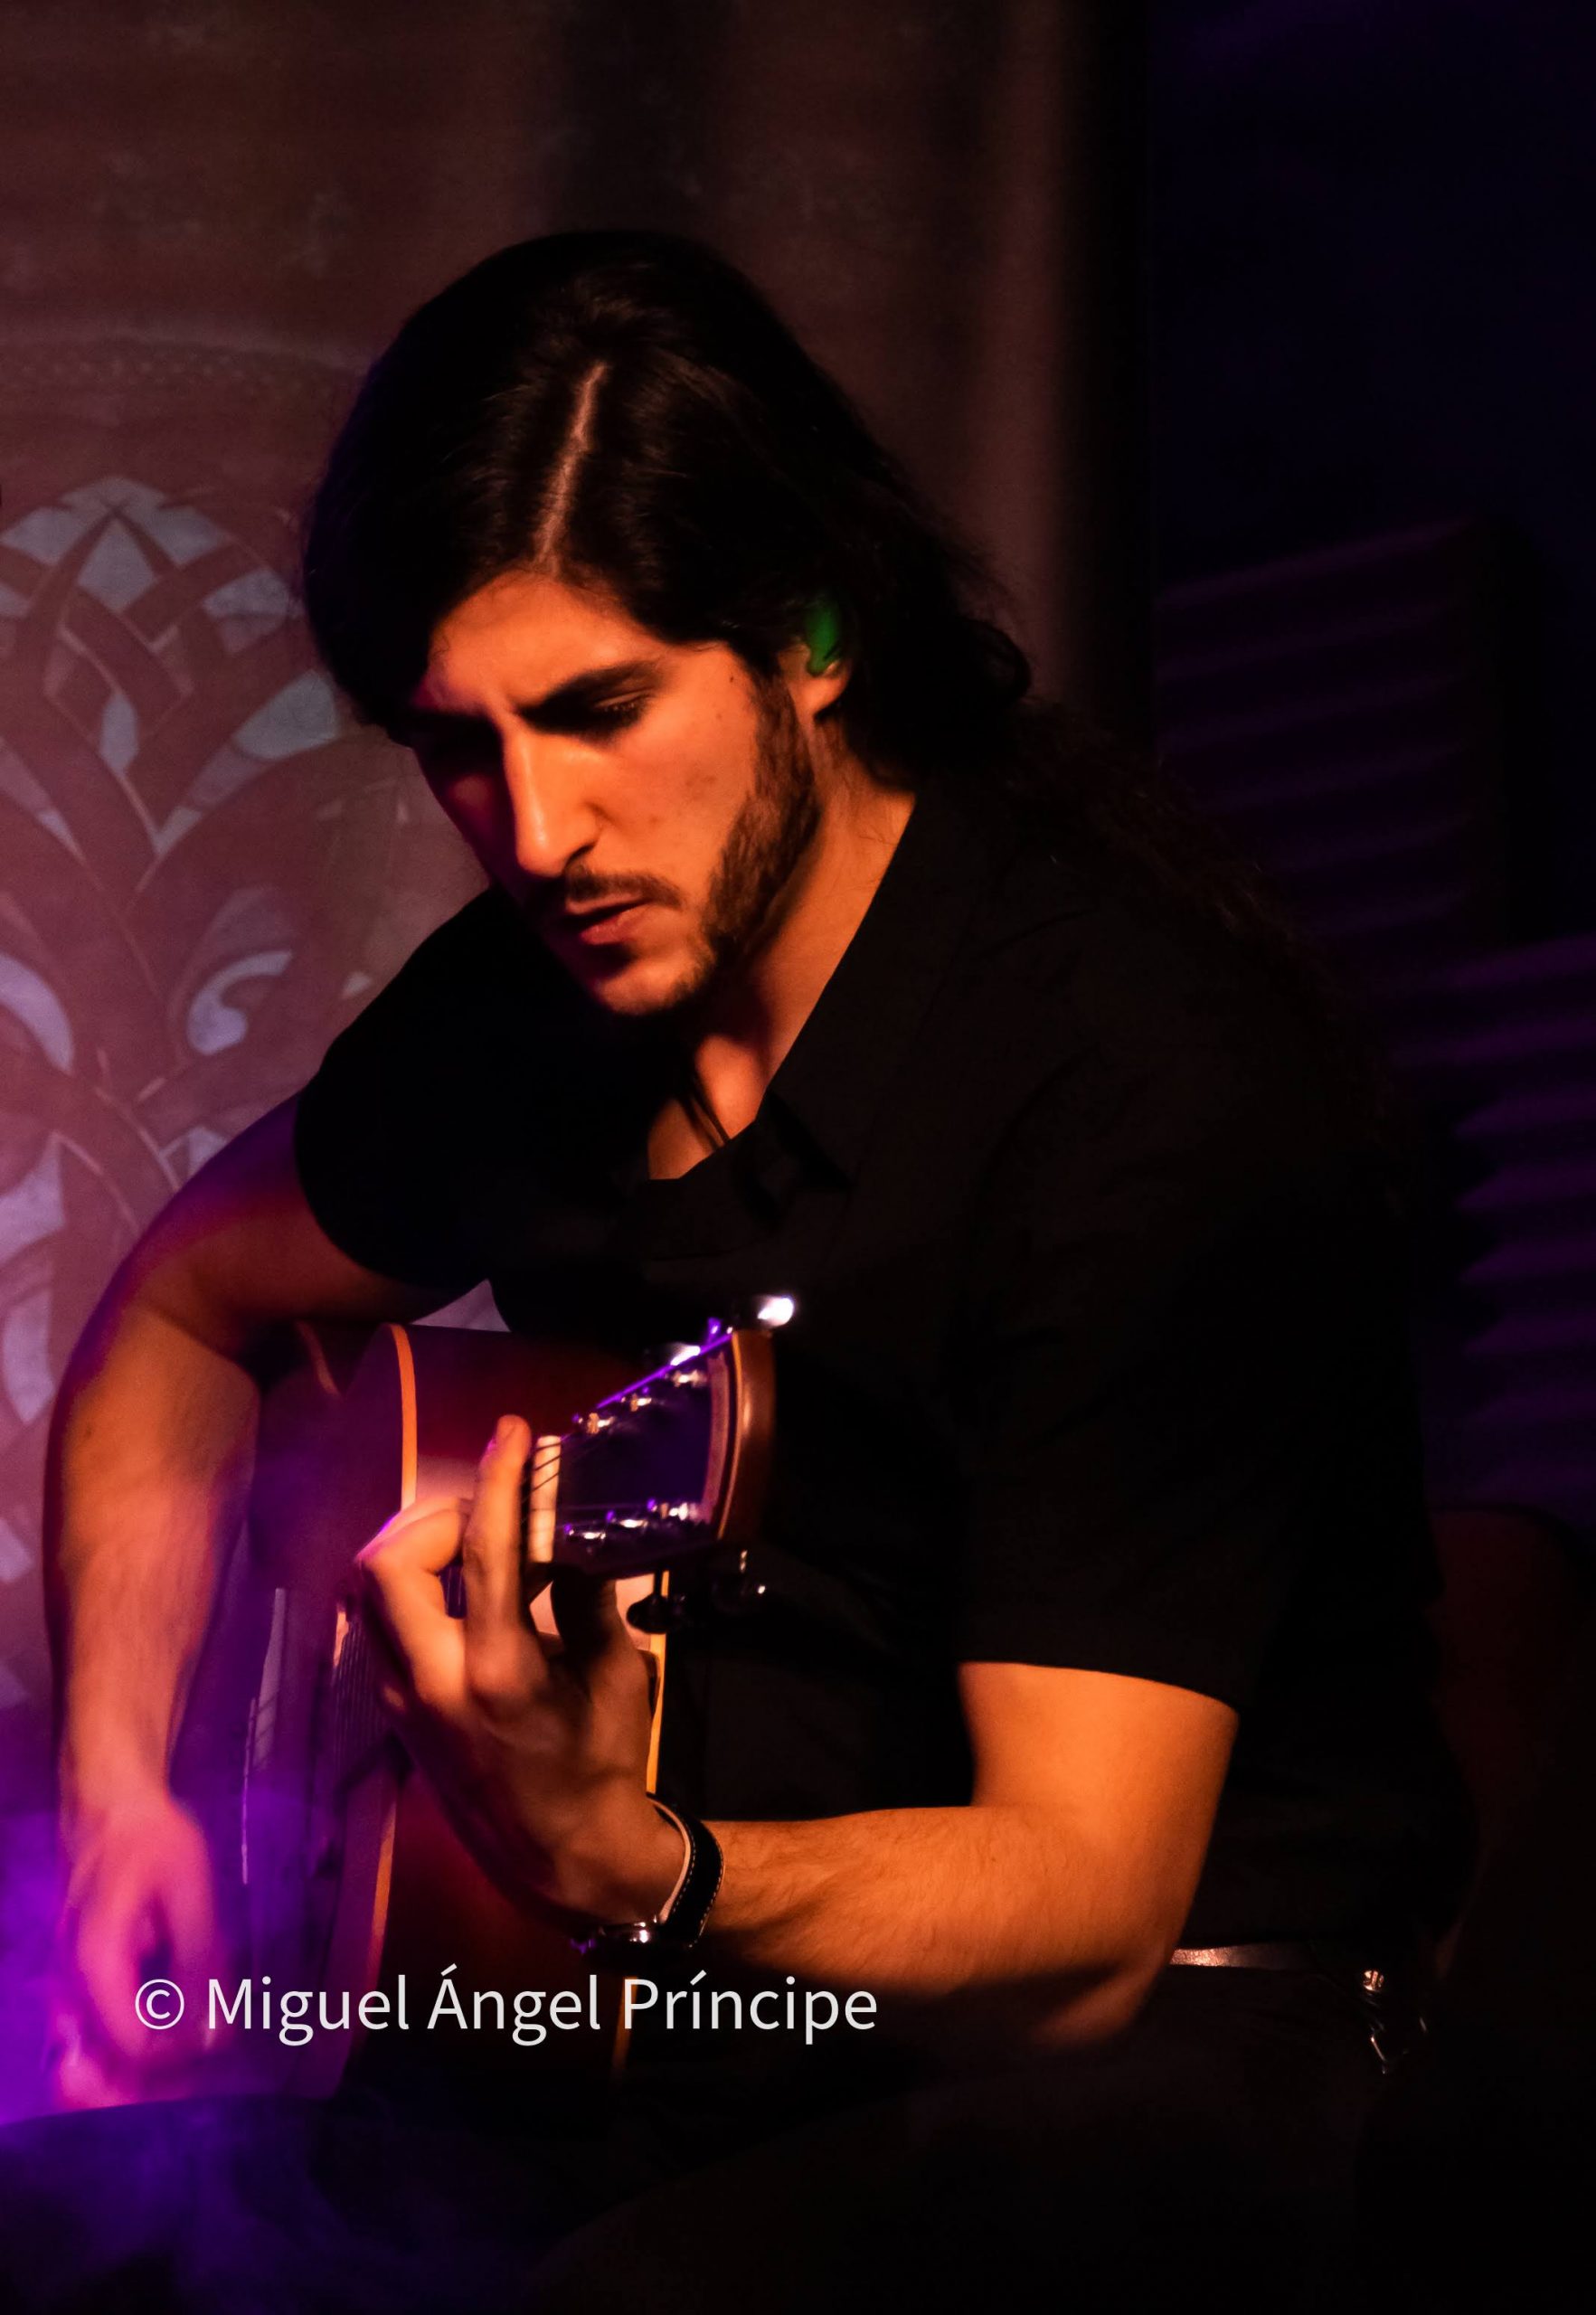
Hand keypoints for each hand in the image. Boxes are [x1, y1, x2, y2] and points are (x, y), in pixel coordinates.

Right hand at [51, 1784, 228, 2108]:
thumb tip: (215, 2030)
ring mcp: (73, 1985)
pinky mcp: (85, 1980)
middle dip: (151, 2078)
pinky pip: (102, 2027)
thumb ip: (199, 1960)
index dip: (177, 2054)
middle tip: (201, 2065)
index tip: (216, 2035)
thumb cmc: (153, 1840)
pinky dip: (137, 2038)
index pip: (131, 2045)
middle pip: (102, 2064)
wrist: (112, 1808)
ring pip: (99, 2052)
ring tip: (194, 2048)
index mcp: (97, 1964)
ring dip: (144, 2064)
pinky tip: (178, 2022)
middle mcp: (74, 1985)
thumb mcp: (188, 1889)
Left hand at [357, 1415, 681, 1928]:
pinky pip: (377, 1623)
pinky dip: (410, 1585)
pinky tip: (460, 1585)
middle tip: (488, 1507)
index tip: (513, 1431)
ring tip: (471, 1538)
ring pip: (367, 1591)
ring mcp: (400, 1700)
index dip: (498, 1477)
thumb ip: (591, 1595)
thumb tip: (574, 1527)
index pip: (482, 1549)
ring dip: (412, 1545)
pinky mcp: (392, 1711)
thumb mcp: (617, 1674)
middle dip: (435, 1513)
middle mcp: (432, 1682)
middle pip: (388, 1561)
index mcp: (498, 1671)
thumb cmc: (601, 1765)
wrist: (560, 1857)